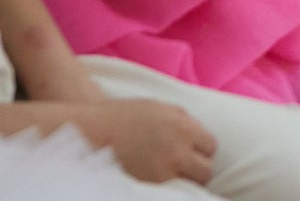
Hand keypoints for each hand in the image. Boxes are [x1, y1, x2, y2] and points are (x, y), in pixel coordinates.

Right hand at [67, 99, 215, 186]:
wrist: (89, 133)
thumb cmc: (122, 116)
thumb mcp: (158, 107)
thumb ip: (183, 120)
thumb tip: (199, 132)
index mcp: (182, 128)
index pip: (210, 147)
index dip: (202, 150)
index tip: (194, 152)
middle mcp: (177, 152)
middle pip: (205, 170)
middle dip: (197, 169)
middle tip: (185, 168)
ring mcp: (162, 173)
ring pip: (189, 187)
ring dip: (185, 182)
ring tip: (172, 177)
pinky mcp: (149, 187)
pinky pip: (170, 194)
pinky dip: (168, 191)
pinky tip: (160, 184)